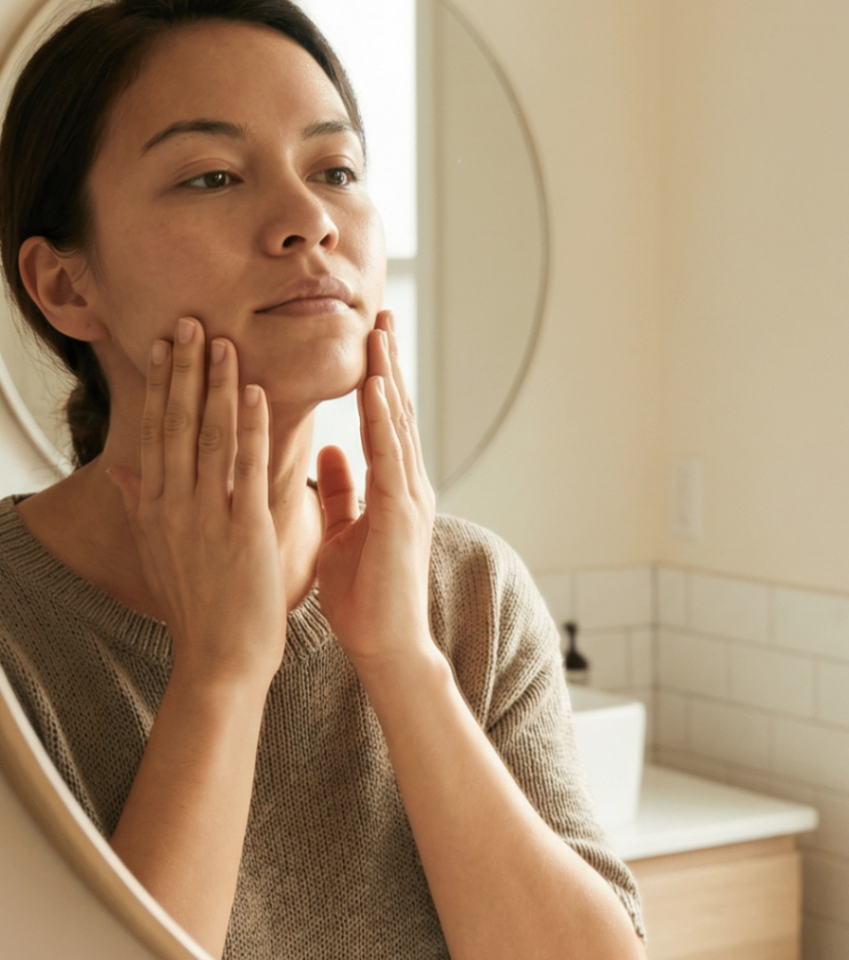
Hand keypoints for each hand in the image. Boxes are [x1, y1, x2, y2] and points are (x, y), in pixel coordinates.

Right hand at [106, 317, 284, 687]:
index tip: (166, 344)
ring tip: (223, 342)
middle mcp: (173, 507)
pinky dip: (249, 428)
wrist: (220, 660)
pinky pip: (245, 469)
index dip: (161, 385)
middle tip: (190, 322)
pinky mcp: (243, 532)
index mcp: (155, 508)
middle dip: (183, 371)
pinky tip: (254, 393)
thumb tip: (120, 470)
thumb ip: (140, 507)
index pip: (155, 432)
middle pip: (175, 424)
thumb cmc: (199, 609)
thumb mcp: (158, 554)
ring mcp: (206, 518)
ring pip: (207, 437)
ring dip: (215, 386)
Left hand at [314, 312, 436, 677]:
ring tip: (380, 332)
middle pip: (399, 411)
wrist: (386, 646)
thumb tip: (328, 451)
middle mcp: (408, 486)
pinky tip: (376, 387)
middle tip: (380, 313)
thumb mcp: (344, 533)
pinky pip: (391, 456)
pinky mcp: (401, 514)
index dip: (377, 378)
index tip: (368, 336)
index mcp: (393, 490)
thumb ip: (342, 491)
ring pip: (399, 424)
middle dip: (389, 362)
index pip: (384, 423)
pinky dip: (384, 420)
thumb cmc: (364, 599)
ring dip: (389, 376)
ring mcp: (409, 498)